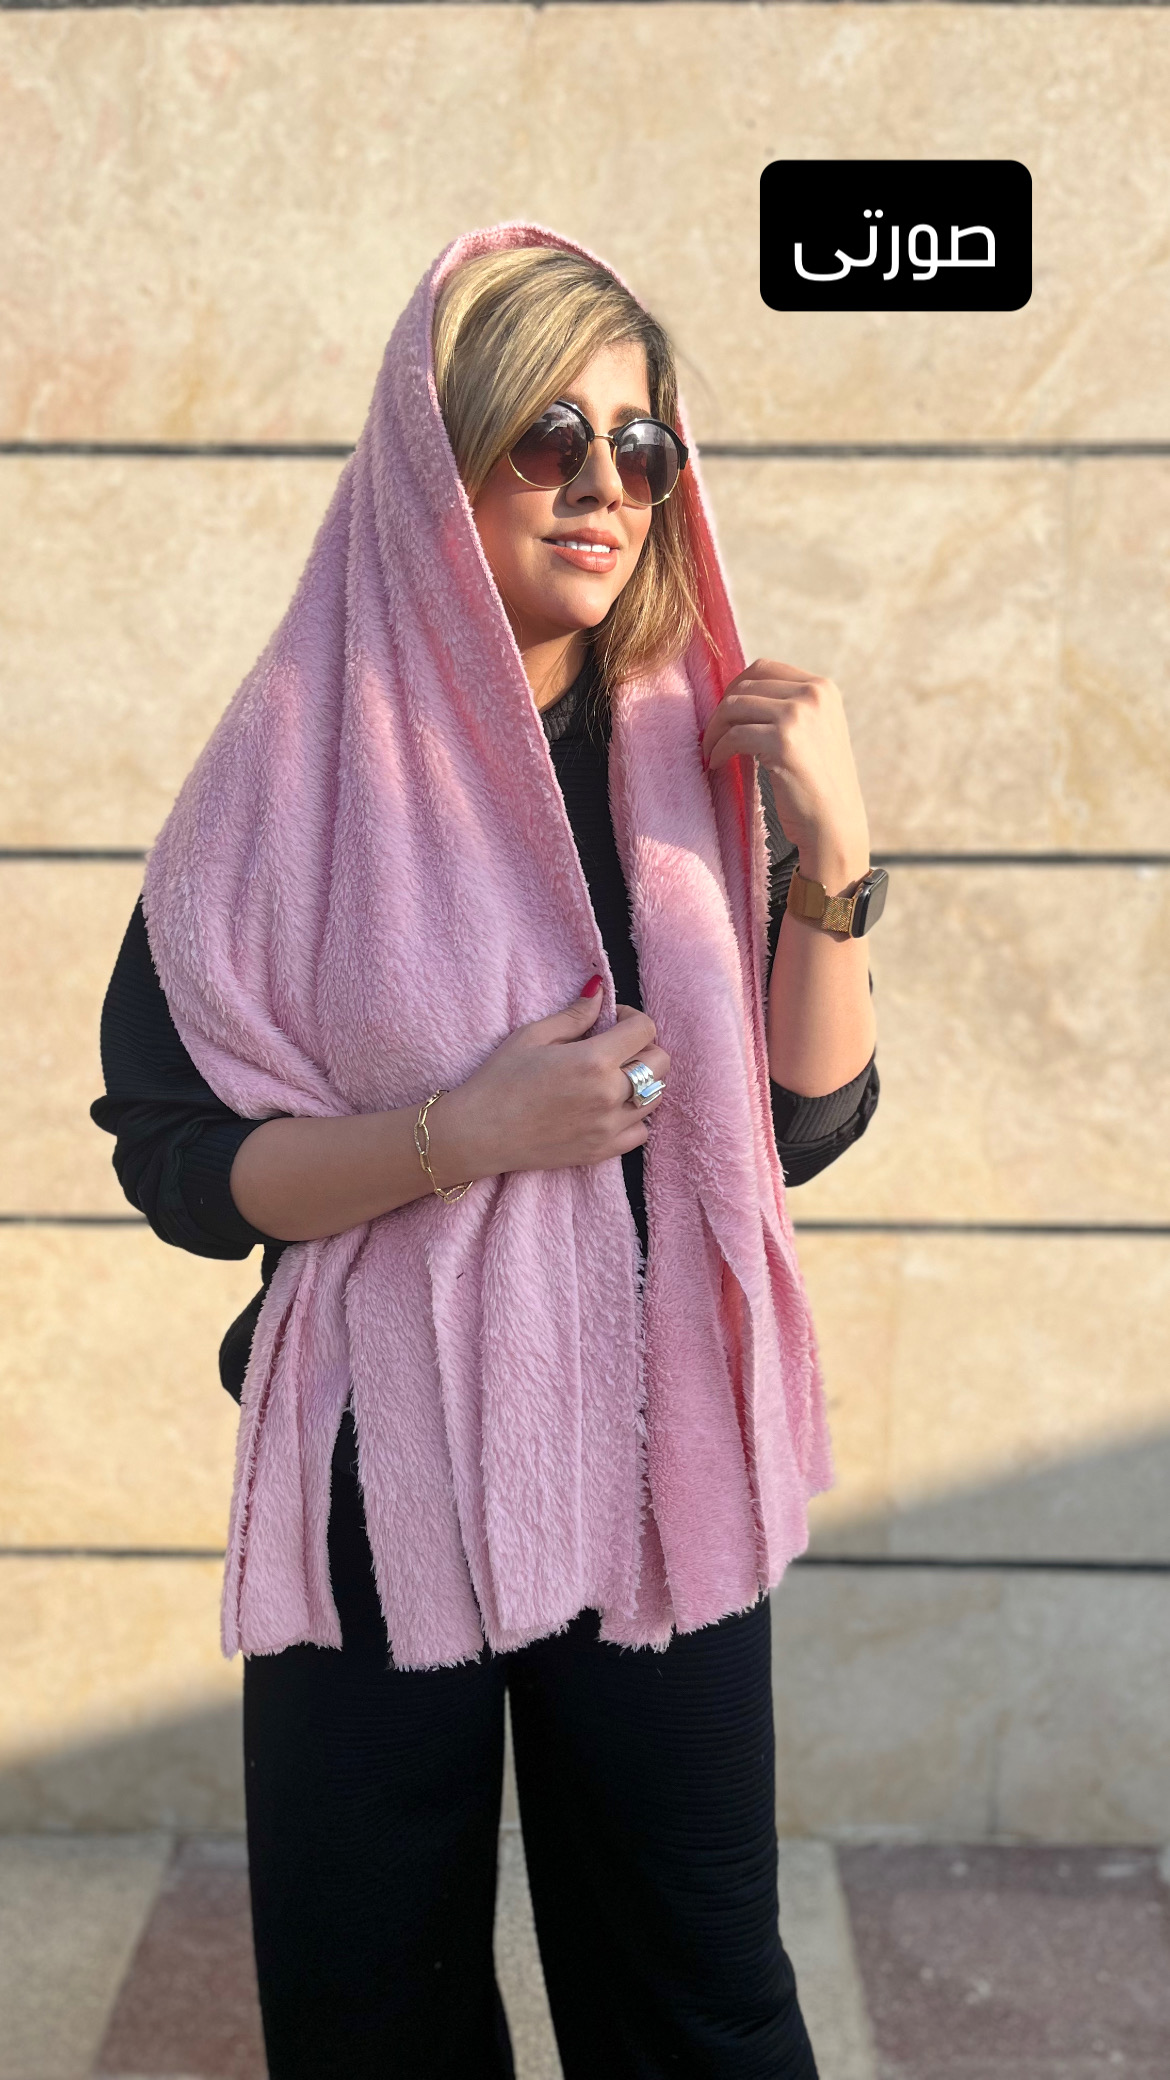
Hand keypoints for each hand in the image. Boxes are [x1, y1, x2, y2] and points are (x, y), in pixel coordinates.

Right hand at [434, 983, 670, 1182]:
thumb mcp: (533, 1036)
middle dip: (644, 1047)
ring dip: (642, 1081)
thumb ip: (574, 1015)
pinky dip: (634, 1117)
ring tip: (612, 1077)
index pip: (645, 1029)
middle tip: (616, 1047)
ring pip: (655, 1097)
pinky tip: (609, 1108)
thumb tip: (600, 993)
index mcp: (594, 1061)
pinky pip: (642, 1131)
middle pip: (661, 1063)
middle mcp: (609, 1095)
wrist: (479, 1133)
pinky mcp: (602, 1151)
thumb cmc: (499, 1080)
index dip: (631, 1017)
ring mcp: (609, 1127)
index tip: (612, 1020)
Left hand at [700, 658, 869, 888]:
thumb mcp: (813, 732)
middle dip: (721, 710)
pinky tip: (717, 763)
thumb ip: (787, 707)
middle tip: (711, 735)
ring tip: (711, 750)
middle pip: (746, 685)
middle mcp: (813, 694)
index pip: (764, 668)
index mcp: (823, 688)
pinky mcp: (783, 741)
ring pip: (735, 707)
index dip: (736, 688)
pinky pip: (734, 736)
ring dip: (714, 730)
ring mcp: (799, 715)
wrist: (834, 824)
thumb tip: (737, 695)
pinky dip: (718, 750)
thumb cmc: (817, 784)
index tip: (725, 714)